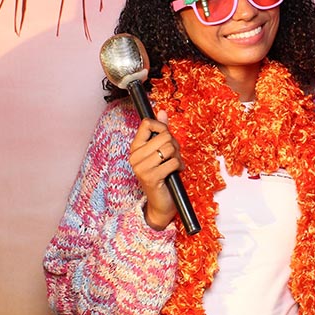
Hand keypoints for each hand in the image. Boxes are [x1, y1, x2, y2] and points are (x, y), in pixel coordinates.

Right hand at [128, 109, 184, 228]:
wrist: (160, 203)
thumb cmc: (162, 175)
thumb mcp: (160, 151)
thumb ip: (160, 131)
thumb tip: (162, 111)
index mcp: (135, 148)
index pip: (147, 124)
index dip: (162, 127)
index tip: (166, 137)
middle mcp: (135, 156)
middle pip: (164, 136)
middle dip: (175, 145)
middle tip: (173, 156)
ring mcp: (141, 167)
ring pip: (170, 148)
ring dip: (178, 156)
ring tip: (174, 165)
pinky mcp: (151, 177)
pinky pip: (173, 162)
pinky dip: (179, 167)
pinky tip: (175, 173)